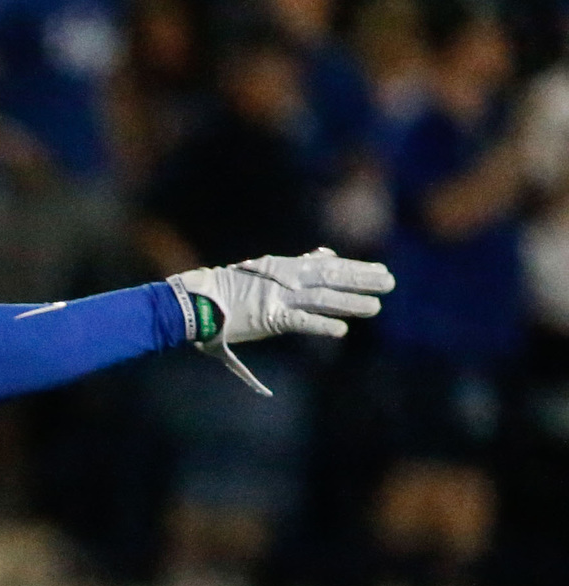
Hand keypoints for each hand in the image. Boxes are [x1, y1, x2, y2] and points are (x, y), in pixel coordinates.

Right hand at [168, 248, 393, 394]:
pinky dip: (320, 325)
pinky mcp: (267, 318)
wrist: (196, 300)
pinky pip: (299, 322)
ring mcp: (277, 298)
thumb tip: (324, 255)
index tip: (380, 270)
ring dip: (350, 303)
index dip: (356, 268)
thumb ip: (297, 264)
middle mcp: (286, 280)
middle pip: (332, 277)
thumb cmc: (225, 289)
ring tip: (375, 307)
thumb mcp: (263, 270)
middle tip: (389, 282)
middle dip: (361, 280)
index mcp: (285, 268)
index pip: (329, 265)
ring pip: (322, 298)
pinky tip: (341, 331)